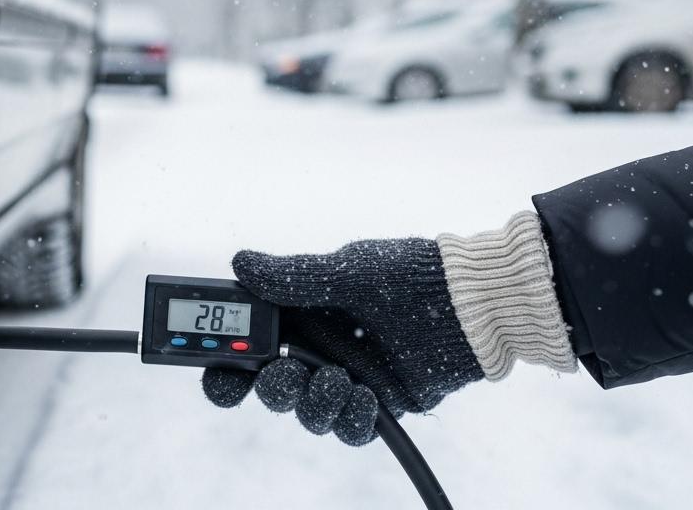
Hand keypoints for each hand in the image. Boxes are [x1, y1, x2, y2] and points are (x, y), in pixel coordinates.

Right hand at [202, 239, 486, 445]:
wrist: (470, 303)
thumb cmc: (409, 276)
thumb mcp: (348, 272)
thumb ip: (293, 277)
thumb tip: (240, 263)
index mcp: (303, 315)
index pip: (251, 346)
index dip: (228, 365)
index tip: (222, 372)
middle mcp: (320, 350)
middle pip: (271, 388)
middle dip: (271, 388)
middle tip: (287, 375)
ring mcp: (349, 378)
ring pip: (308, 413)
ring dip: (315, 403)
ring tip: (340, 380)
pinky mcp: (380, 403)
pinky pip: (351, 429)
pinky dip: (351, 418)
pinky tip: (364, 397)